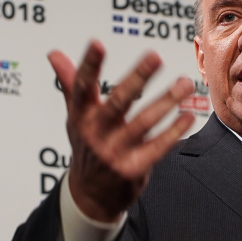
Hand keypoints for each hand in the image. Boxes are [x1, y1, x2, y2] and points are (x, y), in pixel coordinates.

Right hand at [48, 40, 194, 222]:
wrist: (90, 196)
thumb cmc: (87, 147)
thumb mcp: (76, 116)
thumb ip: (70, 83)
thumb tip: (54, 53)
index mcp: (80, 116)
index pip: (82, 87)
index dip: (88, 66)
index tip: (97, 44)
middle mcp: (95, 133)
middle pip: (117, 102)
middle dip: (137, 78)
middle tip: (155, 56)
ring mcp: (114, 152)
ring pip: (143, 123)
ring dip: (166, 102)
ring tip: (184, 83)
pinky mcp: (132, 169)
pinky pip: (156, 148)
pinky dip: (173, 133)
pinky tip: (187, 116)